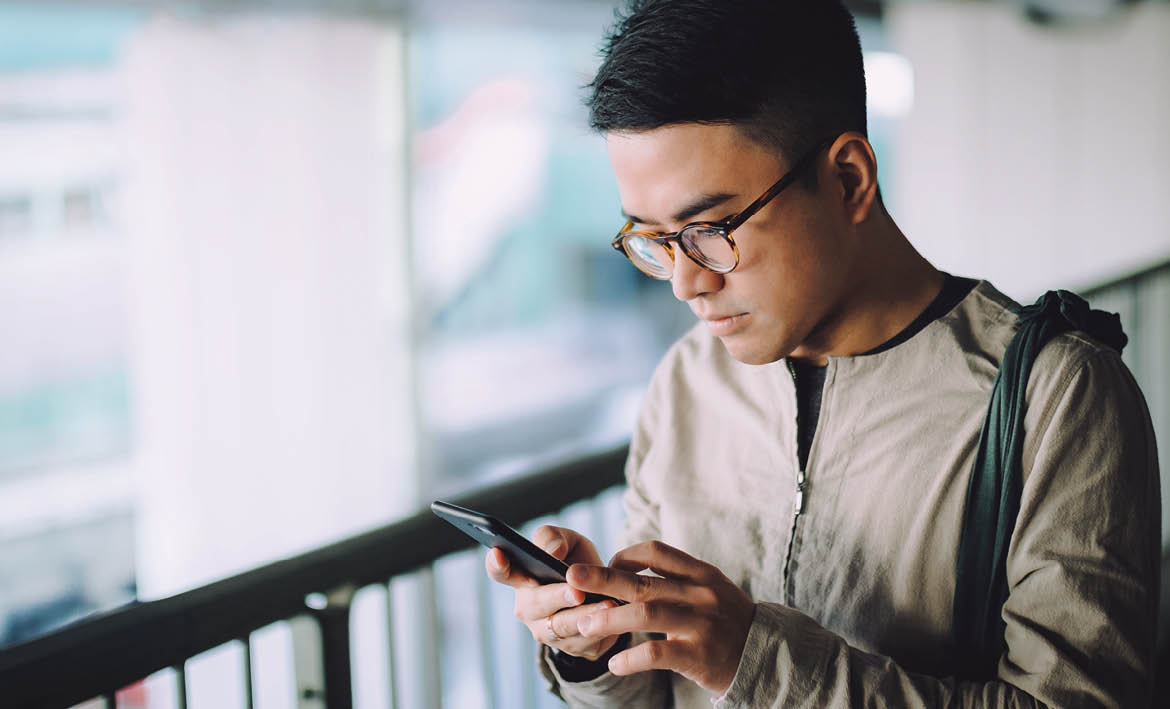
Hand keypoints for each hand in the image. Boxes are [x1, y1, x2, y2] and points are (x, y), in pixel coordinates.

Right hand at [484, 525, 620, 659]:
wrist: (605, 595)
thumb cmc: (579, 564)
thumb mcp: (570, 543)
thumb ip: (556, 537)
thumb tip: (552, 551)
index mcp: (521, 577)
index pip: (500, 571)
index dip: (496, 564)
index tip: (499, 553)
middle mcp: (528, 608)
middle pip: (536, 603)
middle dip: (557, 597)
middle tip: (576, 591)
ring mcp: (547, 632)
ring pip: (563, 626)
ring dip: (585, 615)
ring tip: (607, 604)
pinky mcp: (572, 648)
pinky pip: (585, 642)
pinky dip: (601, 630)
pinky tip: (615, 619)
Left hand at [567, 540, 754, 693]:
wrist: (767, 656)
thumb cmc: (728, 622)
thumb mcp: (710, 589)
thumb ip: (676, 579)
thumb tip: (626, 569)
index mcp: (701, 573)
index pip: (656, 552)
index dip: (626, 555)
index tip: (607, 566)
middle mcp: (701, 594)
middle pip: (643, 582)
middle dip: (603, 579)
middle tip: (571, 577)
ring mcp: (701, 624)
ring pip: (646, 614)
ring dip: (610, 618)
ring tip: (584, 626)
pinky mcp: (700, 656)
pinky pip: (658, 653)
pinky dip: (632, 658)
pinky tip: (615, 664)